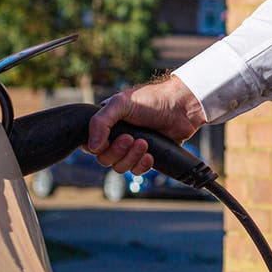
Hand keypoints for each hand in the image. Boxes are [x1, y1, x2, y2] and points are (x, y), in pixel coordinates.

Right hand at [86, 75, 206, 174]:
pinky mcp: (146, 156)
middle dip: (118, 151)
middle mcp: (117, 137)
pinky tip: (150, 155)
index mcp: (107, 124)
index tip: (110, 139)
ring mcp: (131, 148)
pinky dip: (142, 165)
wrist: (180, 107)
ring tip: (144, 143)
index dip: (98, 147)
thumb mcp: (120, 104)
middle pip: (105, 159)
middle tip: (131, 138)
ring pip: (120, 167)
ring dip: (131, 157)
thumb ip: (100, 122)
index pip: (91, 146)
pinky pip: (136, 171)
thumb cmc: (150, 100)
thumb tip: (93, 148)